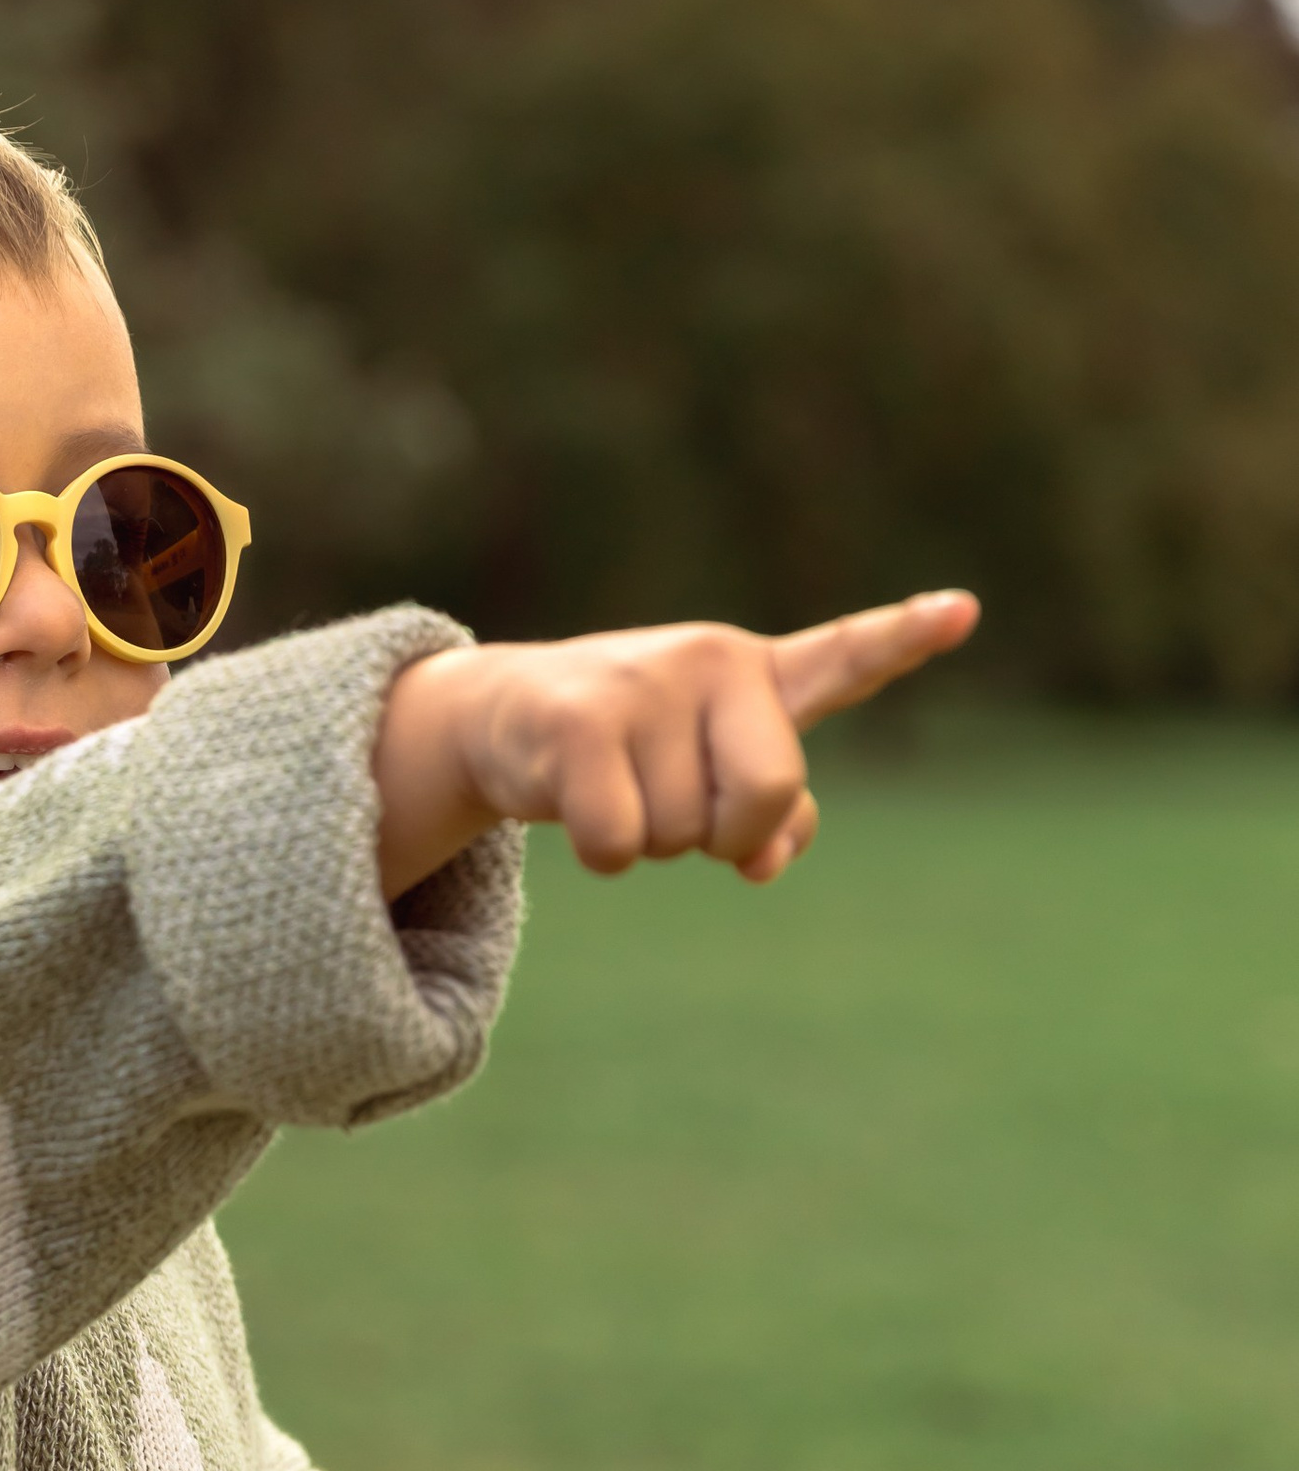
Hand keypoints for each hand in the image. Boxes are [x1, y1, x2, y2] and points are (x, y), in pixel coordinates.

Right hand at [372, 590, 978, 897]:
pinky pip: (620, 844)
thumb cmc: (635, 752)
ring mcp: (643, 683)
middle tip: (685, 812)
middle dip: (728, 834)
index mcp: (759, 675)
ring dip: (650, 840)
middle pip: (768, 793)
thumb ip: (772, 816)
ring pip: (681, 834)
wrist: (506, 717)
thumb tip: (767, 860)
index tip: (963, 610)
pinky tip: (575, 803)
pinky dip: (603, 853)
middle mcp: (711, 661)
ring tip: (617, 787)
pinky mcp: (577, 720)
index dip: (905, 636)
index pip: (845, 657)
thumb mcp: (712, 774)